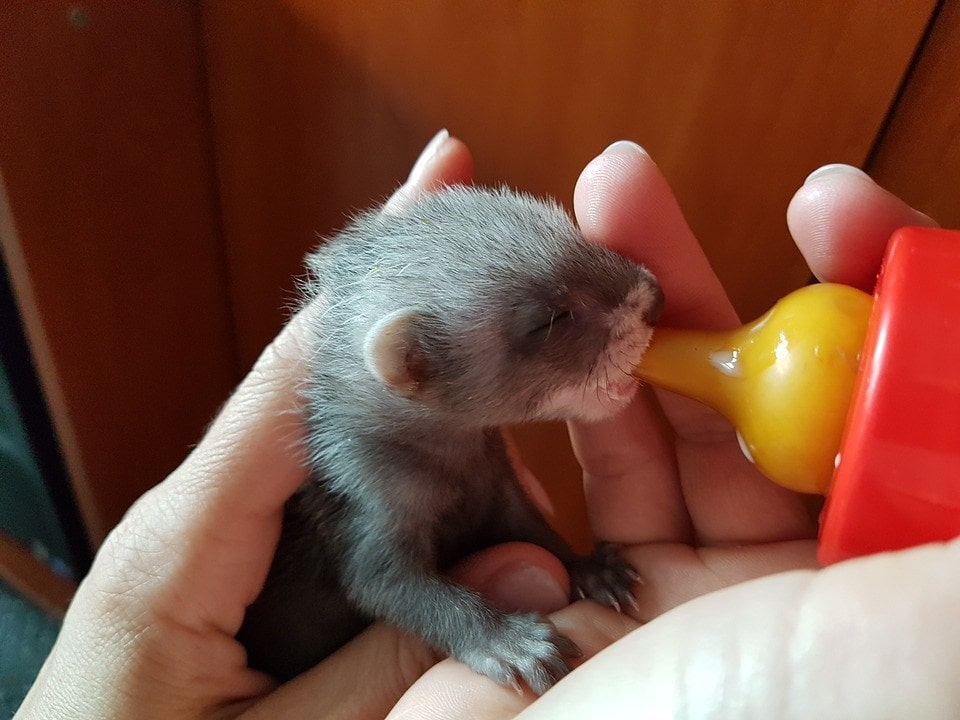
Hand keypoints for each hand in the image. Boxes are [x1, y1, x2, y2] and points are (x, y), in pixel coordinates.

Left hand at [14, 131, 571, 719]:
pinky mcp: (243, 552)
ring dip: (416, 374)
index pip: (288, 382)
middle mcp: (206, 503)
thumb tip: (527, 584)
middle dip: (399, 296)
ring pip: (331, 425)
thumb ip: (392, 663)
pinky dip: (399, 445)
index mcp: (187, 536)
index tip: (431, 189)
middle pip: (311, 376)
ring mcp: (226, 522)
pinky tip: (467, 436)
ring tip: (505, 327)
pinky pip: (330, 479)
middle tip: (473, 213)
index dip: (370, 291)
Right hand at [386, 153, 959, 717]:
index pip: (918, 408)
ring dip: (641, 325)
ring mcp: (715, 593)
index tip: (831, 208)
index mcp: (903, 587)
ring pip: (689, 421)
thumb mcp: (909, 641)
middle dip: (730, 288)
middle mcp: (825, 594)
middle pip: (792, 399)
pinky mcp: (615, 593)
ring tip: (588, 228)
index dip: (888, 295)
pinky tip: (562, 356)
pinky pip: (609, 470)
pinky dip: (585, 405)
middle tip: (644, 192)